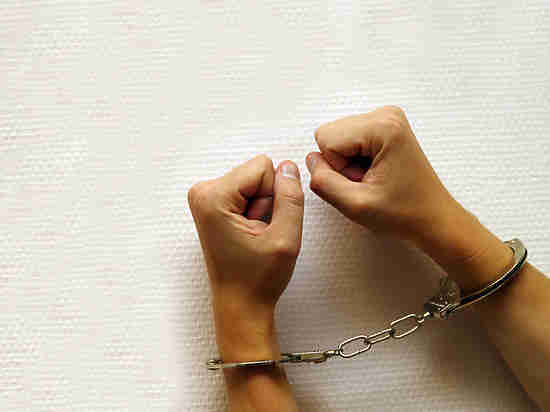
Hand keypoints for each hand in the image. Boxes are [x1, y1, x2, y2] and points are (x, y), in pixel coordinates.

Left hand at [188, 155, 303, 361]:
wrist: (240, 304)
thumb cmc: (256, 280)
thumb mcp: (285, 238)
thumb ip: (290, 197)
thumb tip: (289, 167)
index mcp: (213, 197)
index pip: (263, 166)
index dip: (274, 195)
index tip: (263, 225)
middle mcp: (202, 192)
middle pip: (256, 172)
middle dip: (266, 201)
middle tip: (258, 233)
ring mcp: (205, 198)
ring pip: (254, 182)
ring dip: (260, 208)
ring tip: (253, 235)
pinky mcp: (212, 204)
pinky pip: (246, 192)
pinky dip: (253, 211)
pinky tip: (248, 234)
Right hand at [306, 105, 457, 239]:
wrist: (433, 218)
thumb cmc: (405, 213)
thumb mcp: (355, 205)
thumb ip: (323, 181)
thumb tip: (310, 160)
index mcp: (383, 127)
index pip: (325, 138)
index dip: (336, 168)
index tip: (362, 182)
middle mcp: (386, 115)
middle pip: (330, 134)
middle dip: (341, 163)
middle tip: (367, 181)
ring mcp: (387, 118)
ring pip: (337, 137)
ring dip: (347, 163)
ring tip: (372, 178)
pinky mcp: (385, 127)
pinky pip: (348, 139)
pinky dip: (355, 159)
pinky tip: (375, 172)